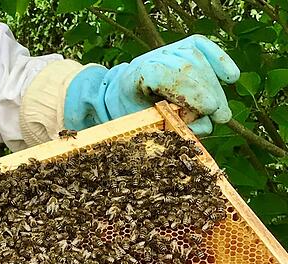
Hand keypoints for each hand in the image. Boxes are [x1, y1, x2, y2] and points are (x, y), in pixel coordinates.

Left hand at [64, 35, 239, 135]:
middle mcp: (148, 58)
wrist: (123, 95)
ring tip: (220, 111)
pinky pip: (201, 46)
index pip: (163, 76)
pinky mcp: (180, 46)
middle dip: (207, 93)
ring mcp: (165, 50)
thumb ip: (170, 127)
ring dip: (213, 87)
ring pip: (196, 60)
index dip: (189, 92)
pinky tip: (231, 77)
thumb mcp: (145, 127)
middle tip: (221, 117)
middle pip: (185, 68)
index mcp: (132, 78)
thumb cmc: (134, 115)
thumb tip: (204, 127)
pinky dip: (218, 59)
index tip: (210, 109)